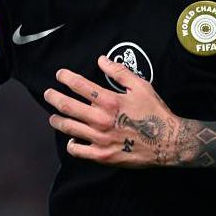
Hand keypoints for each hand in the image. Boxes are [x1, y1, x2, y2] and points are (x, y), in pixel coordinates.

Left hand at [44, 55, 188, 167]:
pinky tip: (72, 139)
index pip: (79, 85)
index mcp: (109, 101)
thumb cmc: (154, 112)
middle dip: (54, 98)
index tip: (59, 75)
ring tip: (53, 117)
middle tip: (48, 94)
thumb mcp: (141, 86)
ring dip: (57, 120)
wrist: (167, 142)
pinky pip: (78, 150)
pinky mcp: (102, 155)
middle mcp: (101, 119)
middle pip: (67, 106)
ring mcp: (100, 139)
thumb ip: (119, 72)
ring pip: (68, 128)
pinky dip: (71, 144)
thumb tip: (101, 60)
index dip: (66, 78)